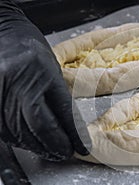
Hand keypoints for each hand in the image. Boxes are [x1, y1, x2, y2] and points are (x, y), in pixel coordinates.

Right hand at [0, 0, 90, 160]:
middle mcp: (19, 82)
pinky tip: (29, 142)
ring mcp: (0, 90)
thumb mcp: (51, 68)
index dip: (74, 134)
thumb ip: (57, 95)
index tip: (82, 146)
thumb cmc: (29, 47)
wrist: (0, 31)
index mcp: (43, 72)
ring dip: (36, 146)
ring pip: (19, 131)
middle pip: (39, 126)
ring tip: (50, 151)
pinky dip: (18, 139)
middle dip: (55, 145)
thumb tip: (67, 126)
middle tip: (65, 152)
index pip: (62, 111)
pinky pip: (3, 128)